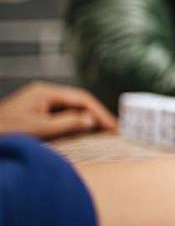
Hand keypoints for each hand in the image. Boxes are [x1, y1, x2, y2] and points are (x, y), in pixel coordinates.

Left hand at [0, 81, 116, 138]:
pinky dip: (74, 124)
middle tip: (113, 130)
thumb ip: (67, 123)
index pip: (81, 98)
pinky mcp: (35, 115)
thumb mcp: (39, 129)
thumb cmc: (4, 133)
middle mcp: (43, 94)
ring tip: (104, 132)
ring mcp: (38, 104)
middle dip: (96, 115)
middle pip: (77, 102)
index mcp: (45, 92)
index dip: (100, 112)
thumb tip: (91, 120)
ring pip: (70, 109)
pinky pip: (61, 116)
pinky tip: (83, 133)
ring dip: (86, 120)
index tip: (113, 126)